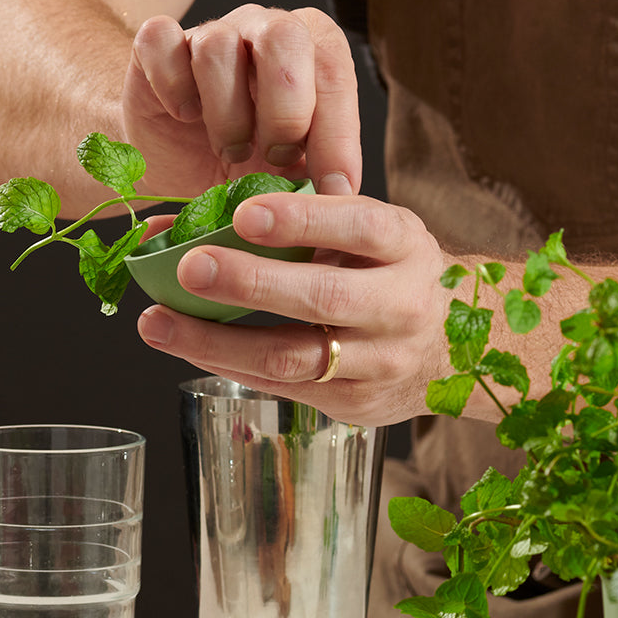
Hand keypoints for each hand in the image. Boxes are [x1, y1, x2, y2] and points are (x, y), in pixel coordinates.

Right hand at [123, 5, 361, 199]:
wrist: (172, 164)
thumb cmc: (238, 162)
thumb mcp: (286, 173)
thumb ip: (315, 171)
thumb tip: (339, 193)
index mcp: (309, 48)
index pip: (334, 70)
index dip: (338, 132)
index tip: (334, 186)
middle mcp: (261, 28)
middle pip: (283, 37)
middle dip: (286, 110)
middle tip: (277, 157)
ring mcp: (207, 32)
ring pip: (218, 47)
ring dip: (226, 114)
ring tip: (230, 150)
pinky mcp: (154, 46)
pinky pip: (161, 41)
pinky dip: (173, 85)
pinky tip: (184, 117)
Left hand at [135, 191, 453, 427]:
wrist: (460, 347)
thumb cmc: (391, 273)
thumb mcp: (369, 233)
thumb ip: (299, 218)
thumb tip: (186, 216)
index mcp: (404, 247)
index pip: (359, 227)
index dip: (302, 219)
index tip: (244, 212)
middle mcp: (400, 305)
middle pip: (322, 297)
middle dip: (248, 283)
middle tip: (188, 267)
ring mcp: (379, 362)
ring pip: (292, 357)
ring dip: (215, 341)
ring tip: (158, 323)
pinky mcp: (355, 405)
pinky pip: (281, 386)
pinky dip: (229, 364)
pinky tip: (189, 348)